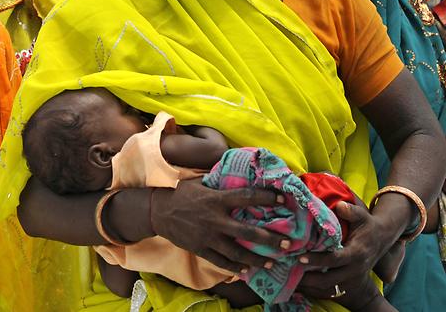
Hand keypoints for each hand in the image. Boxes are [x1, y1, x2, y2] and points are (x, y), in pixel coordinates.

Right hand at [152, 180, 287, 273]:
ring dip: (256, 258)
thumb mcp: (200, 184)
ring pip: (237, 251)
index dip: (265, 197)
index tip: (282, 199)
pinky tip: (246, 270)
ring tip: (272, 262)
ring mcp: (207, 236)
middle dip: (270, 238)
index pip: (246, 197)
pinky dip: (235, 267)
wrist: (157, 211)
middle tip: (288, 243)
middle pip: (247, 231)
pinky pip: (221, 261)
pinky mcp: (200, 248)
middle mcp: (215, 219)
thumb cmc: (181, 193)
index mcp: (216, 199)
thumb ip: (220, 184)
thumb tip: (240, 175)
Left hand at [297, 201, 394, 296]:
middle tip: (291, 272)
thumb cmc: (367, 225)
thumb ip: (351, 211)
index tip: (301, 258)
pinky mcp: (350, 281)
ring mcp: (353, 277)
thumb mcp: (362, 216)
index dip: (318, 260)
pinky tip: (303, 282)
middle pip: (330, 279)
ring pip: (330, 287)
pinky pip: (332, 289)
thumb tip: (340, 205)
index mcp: (357, 253)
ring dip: (312, 285)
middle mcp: (355, 268)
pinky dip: (318, 288)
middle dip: (310, 278)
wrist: (383, 238)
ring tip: (293, 278)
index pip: (335, 259)